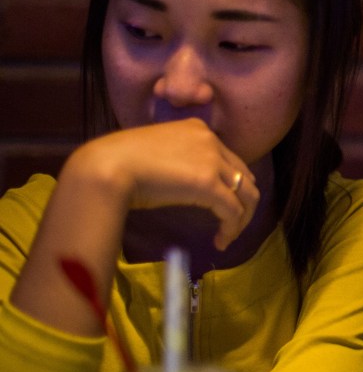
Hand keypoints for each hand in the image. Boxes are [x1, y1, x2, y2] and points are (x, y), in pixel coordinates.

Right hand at [67, 119, 258, 249]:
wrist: (106, 167)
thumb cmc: (119, 162)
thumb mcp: (157, 153)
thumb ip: (178, 160)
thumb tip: (184, 184)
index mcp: (197, 129)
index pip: (229, 159)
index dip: (231, 185)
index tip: (222, 206)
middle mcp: (211, 140)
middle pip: (244, 175)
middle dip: (243, 202)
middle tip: (231, 224)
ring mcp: (212, 160)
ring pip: (247, 193)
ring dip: (242, 218)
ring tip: (228, 236)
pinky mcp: (209, 183)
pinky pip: (233, 211)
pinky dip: (232, 229)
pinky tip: (220, 242)